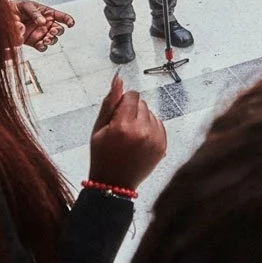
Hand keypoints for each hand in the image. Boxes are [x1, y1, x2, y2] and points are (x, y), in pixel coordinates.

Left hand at [12, 0, 73, 50]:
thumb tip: (43, 22)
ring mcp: (41, 34)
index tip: (70, 23)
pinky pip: (42, 47)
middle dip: (58, 31)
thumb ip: (34, 13)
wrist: (2, 18)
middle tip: (52, 31)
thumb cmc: (15, 8)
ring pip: (53, 39)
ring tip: (46, 39)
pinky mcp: (34, 42)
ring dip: (52, 40)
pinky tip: (41, 44)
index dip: (68, 19)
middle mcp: (46, 24)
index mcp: (46, 13)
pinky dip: (43, 46)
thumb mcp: (25, 6)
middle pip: (59, 30)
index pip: (61, 16)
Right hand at [88, 75, 167, 191]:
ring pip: (151, 113)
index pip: (132, 96)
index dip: (123, 102)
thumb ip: (110, 102)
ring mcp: (155, 139)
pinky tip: (139, 140)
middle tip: (122, 127)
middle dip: (132, 110)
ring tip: (131, 136)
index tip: (118, 113)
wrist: (114, 183)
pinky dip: (150, 128)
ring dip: (142, 119)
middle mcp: (142, 131)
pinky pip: (159, 124)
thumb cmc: (102, 156)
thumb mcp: (99, 128)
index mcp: (123, 126)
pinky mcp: (162, 145)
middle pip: (142, 103)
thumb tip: (118, 79)